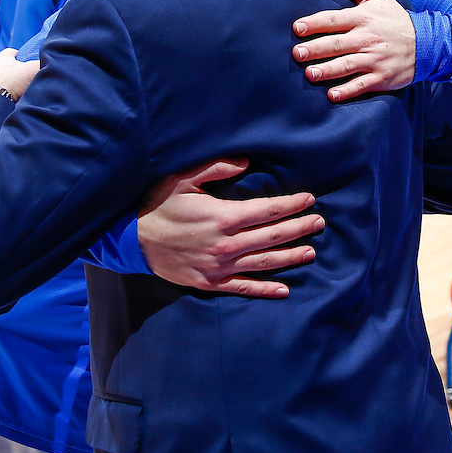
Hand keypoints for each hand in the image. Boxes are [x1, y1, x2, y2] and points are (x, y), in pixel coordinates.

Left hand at [0, 48, 39, 100]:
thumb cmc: (9, 82)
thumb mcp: (31, 71)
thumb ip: (39, 65)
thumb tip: (48, 64)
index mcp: (2, 57)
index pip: (11, 52)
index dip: (19, 57)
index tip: (24, 63)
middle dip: (6, 71)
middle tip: (16, 80)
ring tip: (4, 93)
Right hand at [138, 158, 323, 298]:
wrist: (132, 240)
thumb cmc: (157, 205)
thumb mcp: (182, 178)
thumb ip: (216, 168)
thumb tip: (247, 162)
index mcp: (223, 216)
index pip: (268, 211)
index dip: (291, 205)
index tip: (309, 200)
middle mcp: (226, 244)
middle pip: (273, 237)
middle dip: (299, 228)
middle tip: (319, 223)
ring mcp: (219, 266)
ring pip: (264, 262)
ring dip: (290, 257)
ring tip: (311, 251)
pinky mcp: (210, 283)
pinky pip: (243, 287)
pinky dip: (265, 289)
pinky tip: (283, 289)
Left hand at [292, 0, 416, 101]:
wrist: (426, 42)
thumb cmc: (393, 16)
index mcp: (363, 17)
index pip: (335, 19)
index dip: (315, 23)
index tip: (297, 28)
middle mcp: (367, 38)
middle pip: (338, 44)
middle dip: (316, 49)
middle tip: (297, 53)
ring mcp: (375, 59)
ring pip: (347, 66)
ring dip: (327, 71)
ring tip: (309, 74)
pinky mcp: (381, 77)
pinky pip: (362, 85)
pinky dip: (347, 91)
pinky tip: (332, 96)